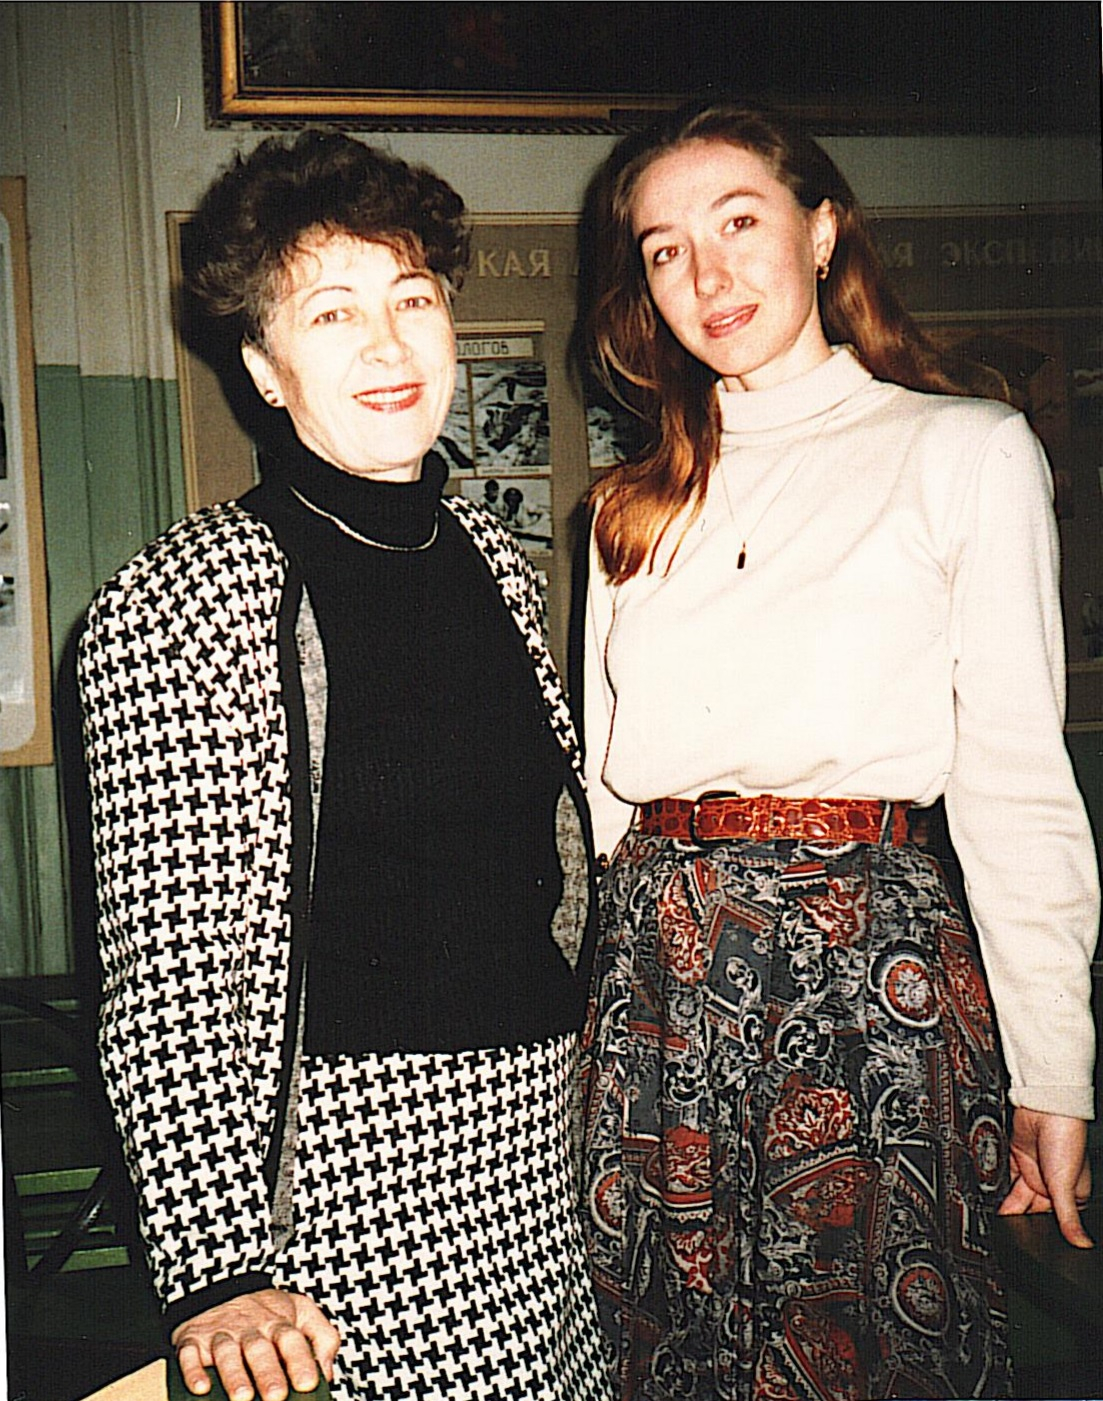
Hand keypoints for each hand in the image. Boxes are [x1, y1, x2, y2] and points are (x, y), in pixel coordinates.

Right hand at [172, 1288, 339, 1400]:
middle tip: (275, 1397)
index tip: (308, 1383)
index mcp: (278, 1323)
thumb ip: (323, 1338)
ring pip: (227, 1352)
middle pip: (259, 1349)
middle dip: (267, 1373)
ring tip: (242, 1397)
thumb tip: (329, 1372)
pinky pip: (190, 1353)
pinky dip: (194, 1369)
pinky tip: (201, 1387)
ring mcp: (221, 1333)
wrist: (224, 1285)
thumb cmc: (268, 1312)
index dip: (300, 1361)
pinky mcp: (194, 1339)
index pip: (292, 1340)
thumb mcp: (302, 1312)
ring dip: (234, 1375)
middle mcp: (250, 1328)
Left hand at [998, 1107, 1092, 1248]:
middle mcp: (1051, 1183)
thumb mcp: (1066, 1185)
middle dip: (1018, 1216)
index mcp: (1071, 1194)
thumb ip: (1068, 1217)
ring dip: (1006, 1202)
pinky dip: (998, 1183)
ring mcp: (1034, 1169)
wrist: (1046, 1108)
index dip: (1039, 1228)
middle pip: (1031, 1207)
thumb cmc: (1067, 1140)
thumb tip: (1082, 1244)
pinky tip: (990, 1194)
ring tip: (993, 1216)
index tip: (1026, 1239)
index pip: (1053, 1219)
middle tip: (1003, 1230)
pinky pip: (1005, 1175)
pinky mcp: (1017, 1156)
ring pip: (1016, 1193)